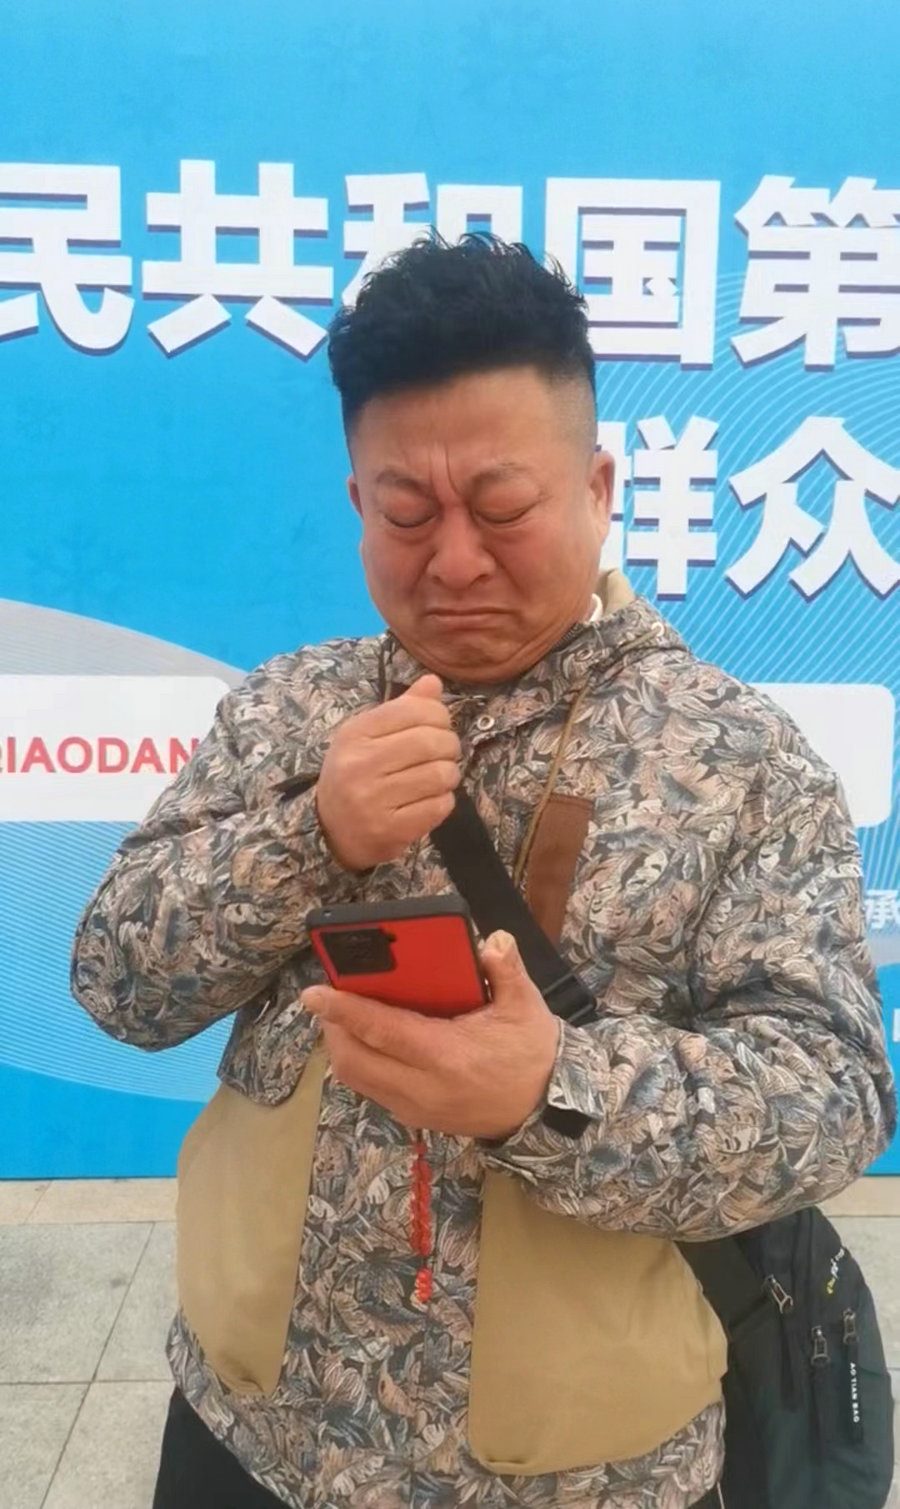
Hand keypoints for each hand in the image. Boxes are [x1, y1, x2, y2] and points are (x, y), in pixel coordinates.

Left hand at [302, 931, 559, 1139]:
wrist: (543, 1112)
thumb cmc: (531, 1053)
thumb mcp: (525, 1006)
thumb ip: (507, 970)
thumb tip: (492, 940)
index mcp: (447, 1055)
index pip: (381, 1030)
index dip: (344, 1010)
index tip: (313, 994)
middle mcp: (423, 1087)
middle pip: (355, 1059)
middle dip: (334, 1027)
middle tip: (331, 998)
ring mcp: (416, 1108)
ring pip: (357, 1078)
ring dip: (343, 1046)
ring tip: (344, 1016)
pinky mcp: (416, 1119)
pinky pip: (372, 1090)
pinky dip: (361, 1063)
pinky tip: (370, 1040)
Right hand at [316, 674, 461, 871]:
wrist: (331, 831)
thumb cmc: (355, 775)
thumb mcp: (368, 737)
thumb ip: (403, 708)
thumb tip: (434, 682)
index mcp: (355, 734)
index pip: (413, 710)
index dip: (439, 715)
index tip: (439, 726)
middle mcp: (359, 764)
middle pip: (431, 742)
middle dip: (450, 745)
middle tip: (446, 753)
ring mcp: (373, 800)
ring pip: (440, 775)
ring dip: (450, 774)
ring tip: (440, 777)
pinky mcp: (389, 830)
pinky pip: (439, 806)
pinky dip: (444, 801)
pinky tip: (432, 800)